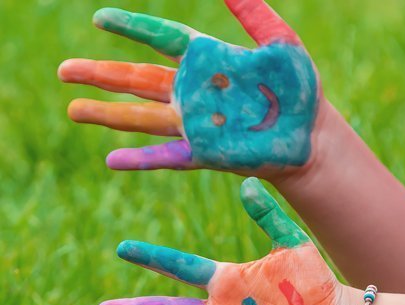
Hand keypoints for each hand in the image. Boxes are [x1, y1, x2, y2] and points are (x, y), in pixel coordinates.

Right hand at [58, 1, 322, 178]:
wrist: (310, 137)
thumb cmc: (300, 91)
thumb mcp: (280, 44)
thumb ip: (253, 14)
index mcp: (211, 61)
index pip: (163, 40)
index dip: (132, 29)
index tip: (100, 19)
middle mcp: (196, 92)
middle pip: (139, 80)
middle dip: (101, 74)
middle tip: (65, 71)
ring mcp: (197, 125)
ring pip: (143, 118)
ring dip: (107, 115)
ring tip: (73, 109)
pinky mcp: (205, 153)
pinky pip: (166, 157)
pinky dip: (139, 159)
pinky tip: (111, 161)